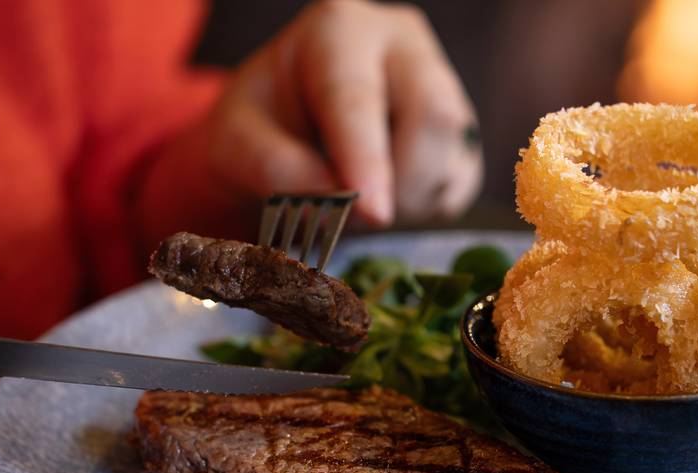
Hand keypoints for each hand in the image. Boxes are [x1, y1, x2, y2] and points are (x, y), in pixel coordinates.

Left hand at [205, 0, 481, 226]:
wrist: (286, 133)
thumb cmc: (259, 128)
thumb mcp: (237, 143)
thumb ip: (276, 167)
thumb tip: (341, 201)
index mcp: (338, 30)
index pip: (359, 99)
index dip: (367, 160)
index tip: (372, 213)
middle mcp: (402, 45)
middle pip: (434, 116)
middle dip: (400, 184)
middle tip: (357, 218)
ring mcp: (441, 85)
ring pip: (451, 156)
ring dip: (408, 203)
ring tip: (359, 205)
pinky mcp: (461, 134)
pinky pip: (458, 183)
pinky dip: (421, 209)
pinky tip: (385, 199)